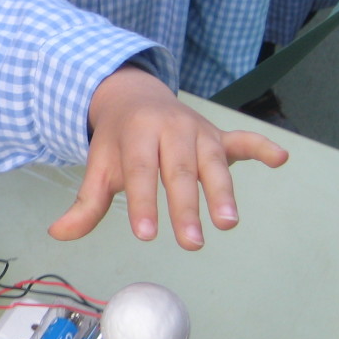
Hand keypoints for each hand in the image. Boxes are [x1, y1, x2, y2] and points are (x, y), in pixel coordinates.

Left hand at [49, 67, 288, 249]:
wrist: (134, 96)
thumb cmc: (118, 143)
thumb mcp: (98, 166)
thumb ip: (85, 204)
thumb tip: (57, 234)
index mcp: (137, 134)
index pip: (140, 172)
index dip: (141, 202)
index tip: (144, 234)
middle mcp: (171, 129)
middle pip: (179, 171)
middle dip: (185, 207)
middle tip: (191, 243)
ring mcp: (199, 132)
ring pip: (212, 162)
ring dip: (222, 191)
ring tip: (228, 222)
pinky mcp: (219, 135)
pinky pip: (243, 140)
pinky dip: (262, 148)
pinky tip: (280, 159)